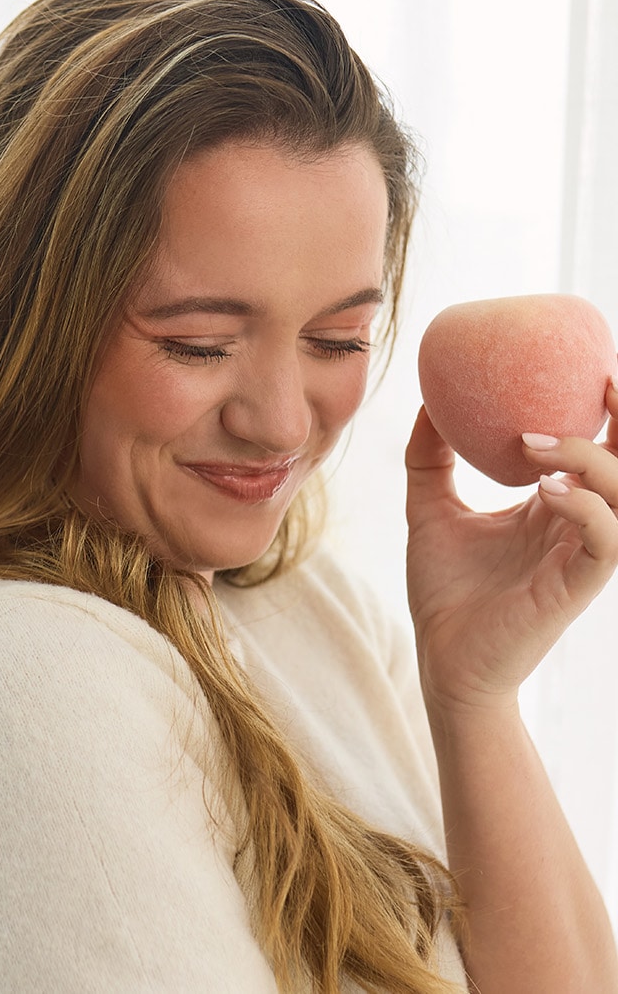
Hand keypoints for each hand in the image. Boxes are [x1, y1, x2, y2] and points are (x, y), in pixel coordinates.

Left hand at [404, 385, 617, 713]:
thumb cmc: (444, 592)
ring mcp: (582, 555)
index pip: (598, 448)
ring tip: (533, 444)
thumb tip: (426, 402)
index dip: (608, 409)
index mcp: (554, 505)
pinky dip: (584, 507)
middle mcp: (578, 524)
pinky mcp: (578, 587)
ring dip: (588, 460)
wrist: (442, 660)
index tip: (591, 365)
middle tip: (599, 383)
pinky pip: (606, 539)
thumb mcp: (430, 510)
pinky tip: (546, 491)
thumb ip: (430, 459)